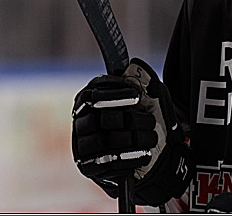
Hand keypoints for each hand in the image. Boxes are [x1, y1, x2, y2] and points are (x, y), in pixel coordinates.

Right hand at [71, 58, 192, 205]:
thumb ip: (138, 82)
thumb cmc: (135, 123)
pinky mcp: (87, 165)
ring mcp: (81, 144)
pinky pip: (106, 162)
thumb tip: (133, 67)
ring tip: (151, 138)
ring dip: (133, 139)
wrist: (134, 156)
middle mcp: (79, 120)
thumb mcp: (140, 100)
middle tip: (150, 122)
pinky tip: (145, 154)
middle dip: (131, 120)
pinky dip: (128, 158)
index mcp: (86, 100)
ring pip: (104, 140)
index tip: (136, 97)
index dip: (115, 95)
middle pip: (101, 118)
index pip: (94, 94)